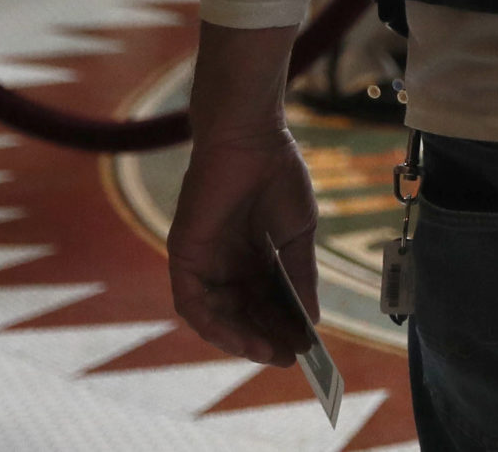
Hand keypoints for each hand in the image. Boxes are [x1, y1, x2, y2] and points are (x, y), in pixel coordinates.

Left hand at [168, 127, 319, 365]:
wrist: (252, 140)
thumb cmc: (278, 177)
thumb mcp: (298, 235)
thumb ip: (300, 276)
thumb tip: (313, 318)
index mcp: (252, 256)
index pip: (265, 301)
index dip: (283, 324)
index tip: (305, 346)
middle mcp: (224, 264)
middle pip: (242, 313)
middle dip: (265, 337)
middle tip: (290, 356)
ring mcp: (202, 262)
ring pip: (216, 316)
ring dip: (241, 339)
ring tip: (270, 352)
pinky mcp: (184, 257)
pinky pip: (193, 304)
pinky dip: (216, 326)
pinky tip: (242, 338)